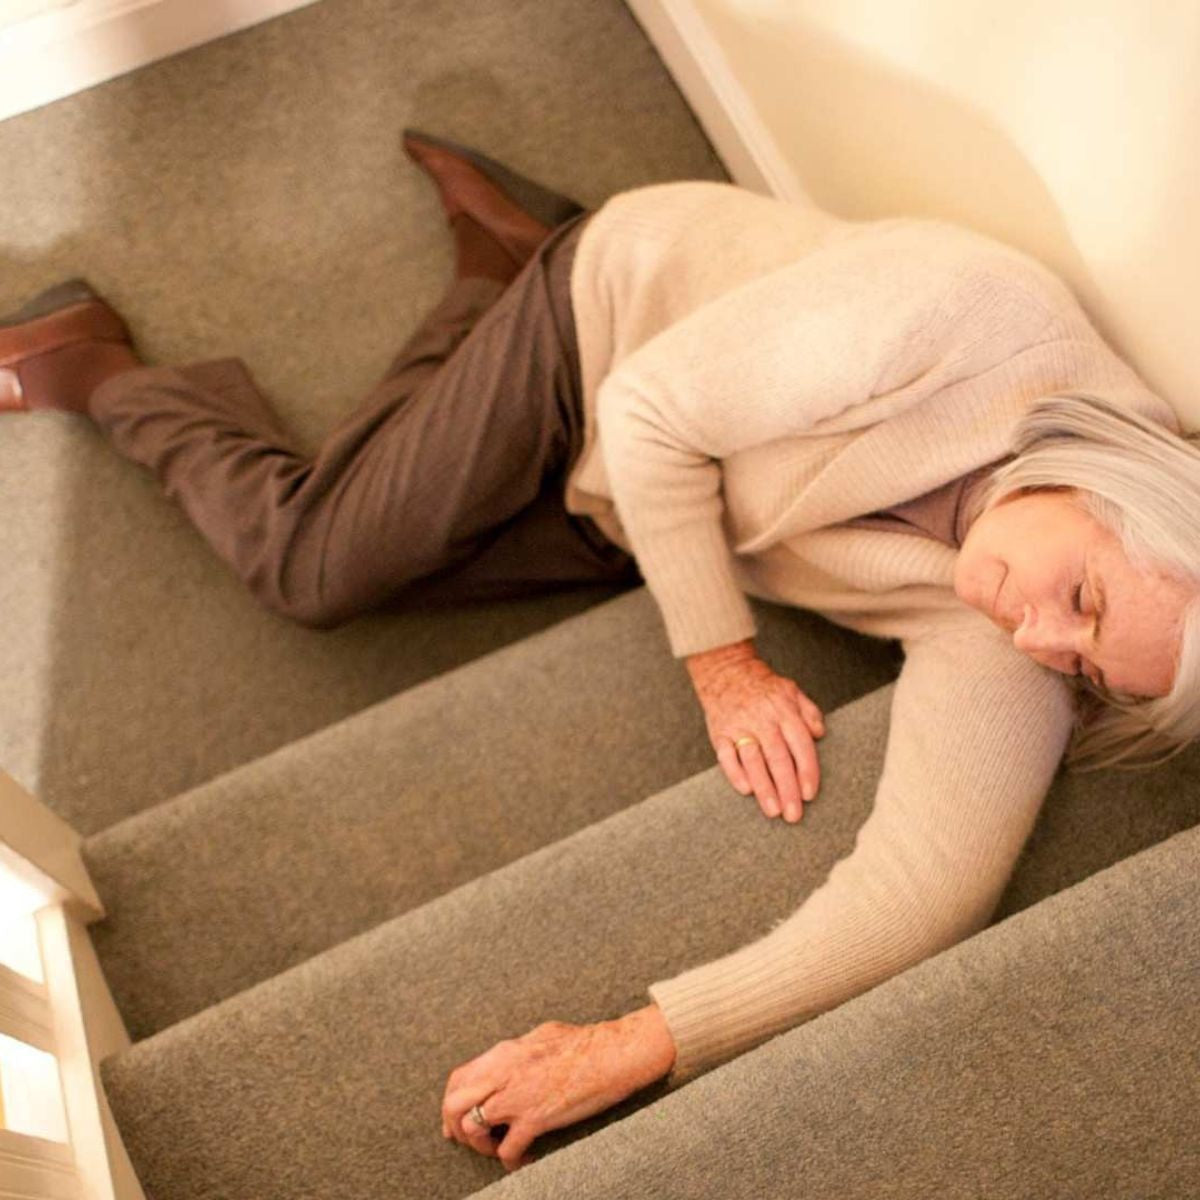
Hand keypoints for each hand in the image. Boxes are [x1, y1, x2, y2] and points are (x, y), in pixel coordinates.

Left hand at [441, 1004, 675, 1171]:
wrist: (613, 1053)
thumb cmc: (584, 1042)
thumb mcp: (541, 1036)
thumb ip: (518, 1052)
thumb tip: (509, 1062)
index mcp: (504, 1052)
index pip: (459, 1078)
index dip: (451, 1103)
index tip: (454, 1121)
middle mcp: (503, 1072)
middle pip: (454, 1103)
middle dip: (455, 1127)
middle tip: (467, 1142)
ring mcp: (517, 1096)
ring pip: (472, 1127)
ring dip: (481, 1145)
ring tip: (497, 1149)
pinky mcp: (536, 1117)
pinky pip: (507, 1149)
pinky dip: (510, 1161)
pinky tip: (522, 1160)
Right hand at [686, 638, 824, 821]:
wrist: (725, 669)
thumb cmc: (763, 685)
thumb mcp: (792, 690)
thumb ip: (809, 712)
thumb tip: (820, 734)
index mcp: (783, 710)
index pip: (800, 745)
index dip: (806, 771)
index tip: (810, 794)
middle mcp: (762, 719)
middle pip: (778, 758)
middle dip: (787, 789)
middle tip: (793, 814)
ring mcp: (739, 725)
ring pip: (753, 760)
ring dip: (763, 787)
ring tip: (773, 810)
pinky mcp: (719, 732)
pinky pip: (726, 756)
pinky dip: (735, 773)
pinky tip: (746, 790)